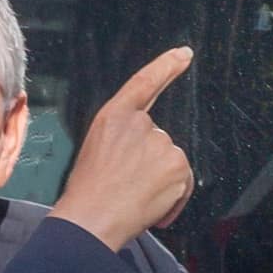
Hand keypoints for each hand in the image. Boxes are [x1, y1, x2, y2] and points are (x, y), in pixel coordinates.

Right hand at [51, 47, 196, 250]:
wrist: (91, 218)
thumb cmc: (88, 192)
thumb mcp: (98, 150)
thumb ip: (124, 140)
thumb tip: (150, 154)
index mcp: (114, 116)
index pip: (144, 83)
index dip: (166, 67)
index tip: (184, 54)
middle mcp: (140, 123)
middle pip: (158, 140)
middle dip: (150, 164)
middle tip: (127, 185)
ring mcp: (160, 141)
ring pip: (171, 162)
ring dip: (161, 182)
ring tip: (135, 198)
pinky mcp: (177, 162)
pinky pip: (184, 182)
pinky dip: (174, 198)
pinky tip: (152, 208)